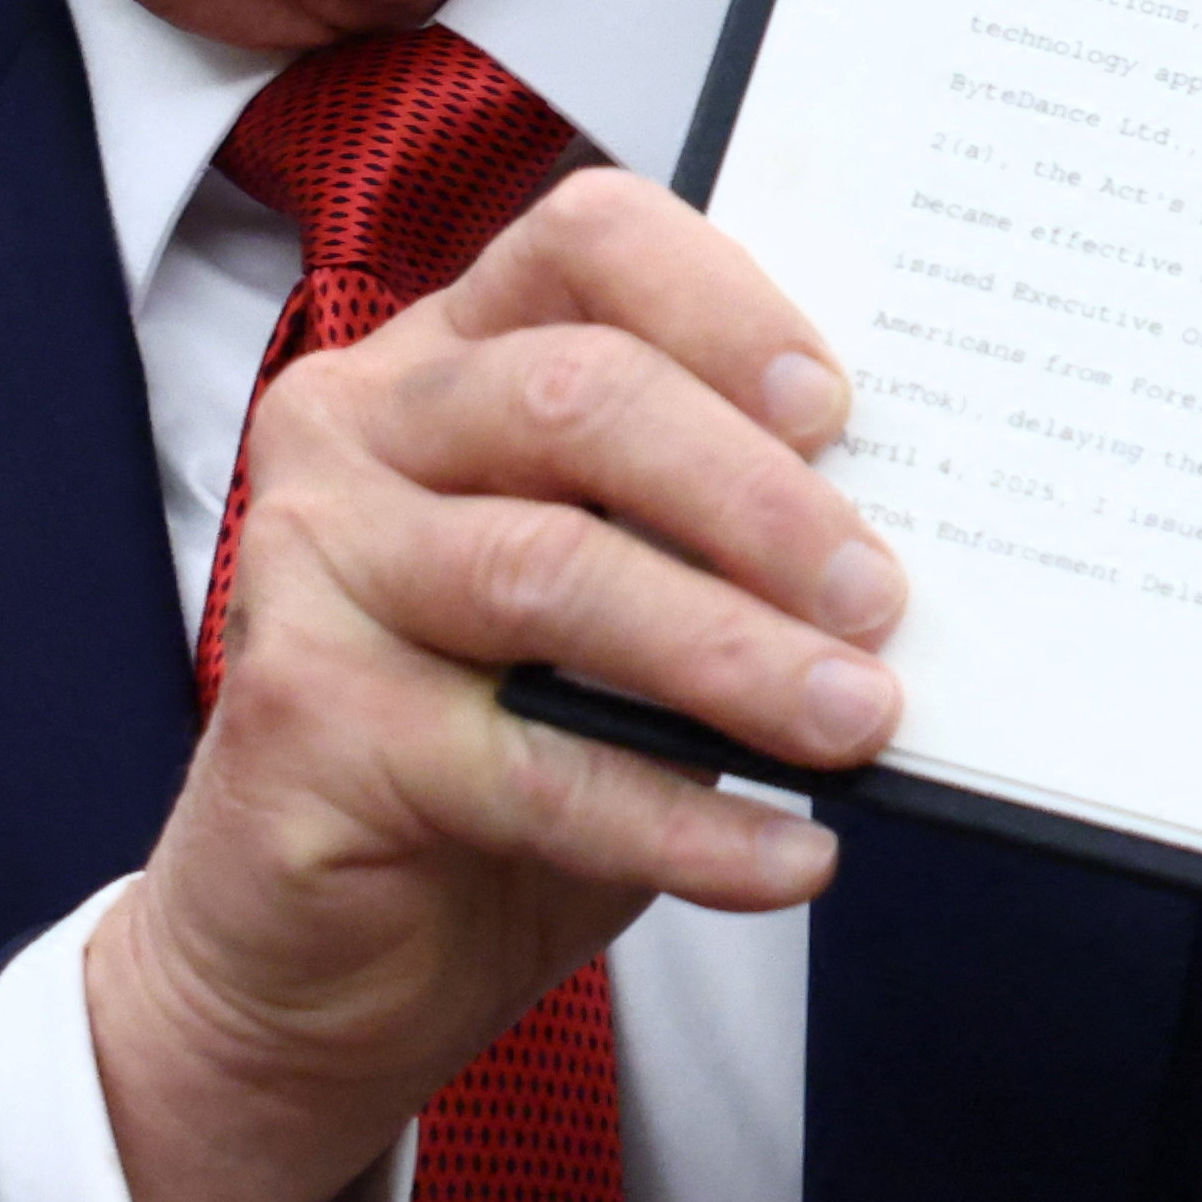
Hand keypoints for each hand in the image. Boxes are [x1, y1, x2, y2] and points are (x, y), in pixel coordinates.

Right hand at [85, 169, 904, 1201]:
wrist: (315, 958)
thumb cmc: (494, 753)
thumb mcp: (618, 611)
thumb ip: (707, 542)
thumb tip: (899, 549)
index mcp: (450, 359)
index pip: (588, 244)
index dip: (724, 305)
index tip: (841, 405)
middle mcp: (360, 430)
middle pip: (580, 399)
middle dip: (756, 497)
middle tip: (879, 597)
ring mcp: (312, 563)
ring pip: (551, 570)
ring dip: (732, 651)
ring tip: (856, 722)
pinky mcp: (303, 716)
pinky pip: (527, 760)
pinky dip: (679, 817)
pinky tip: (786, 858)